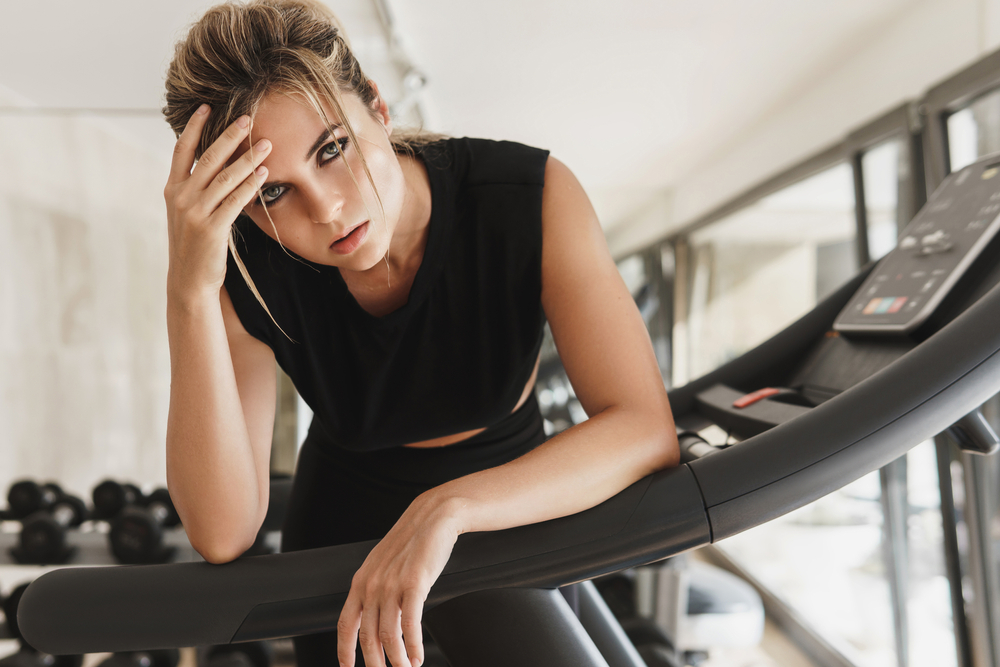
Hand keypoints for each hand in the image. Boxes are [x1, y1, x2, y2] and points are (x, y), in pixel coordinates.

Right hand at [163, 105, 271, 299]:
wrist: (189, 280)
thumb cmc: (195, 244)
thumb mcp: (188, 212)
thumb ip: (198, 188)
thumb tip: (219, 163)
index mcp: (173, 189)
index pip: (182, 150)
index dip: (194, 127)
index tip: (206, 107)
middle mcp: (181, 197)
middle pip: (208, 158)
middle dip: (229, 136)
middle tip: (247, 117)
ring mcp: (195, 212)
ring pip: (225, 177)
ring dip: (248, 158)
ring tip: (266, 144)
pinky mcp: (211, 228)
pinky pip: (235, 200)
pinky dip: (250, 185)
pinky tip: (264, 174)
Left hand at [338, 493, 464, 666]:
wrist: (432, 517)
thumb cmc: (412, 542)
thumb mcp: (383, 565)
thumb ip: (376, 589)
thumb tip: (377, 618)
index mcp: (361, 581)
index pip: (345, 623)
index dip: (344, 650)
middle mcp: (372, 585)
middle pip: (367, 636)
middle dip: (375, 662)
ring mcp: (392, 584)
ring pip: (388, 635)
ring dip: (397, 659)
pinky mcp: (415, 583)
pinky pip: (411, 624)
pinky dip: (413, 645)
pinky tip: (417, 655)